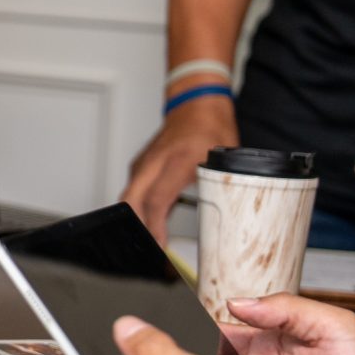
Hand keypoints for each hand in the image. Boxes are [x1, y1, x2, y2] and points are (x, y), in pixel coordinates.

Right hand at [122, 97, 236, 244]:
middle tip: (150, 249)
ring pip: (129, 197)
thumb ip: (218, 186)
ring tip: (152, 241)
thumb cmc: (211, 128)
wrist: (195, 105)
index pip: (157, 199)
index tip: (160, 245)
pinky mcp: (140, 166)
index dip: (155, 226)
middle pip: (131, 201)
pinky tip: (150, 221)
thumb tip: (225, 215)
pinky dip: (138, 208)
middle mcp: (154, 162)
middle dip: (137, 228)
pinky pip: (133, 190)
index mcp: (177, 160)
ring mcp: (144, 163)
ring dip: (136, 219)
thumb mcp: (222, 160)